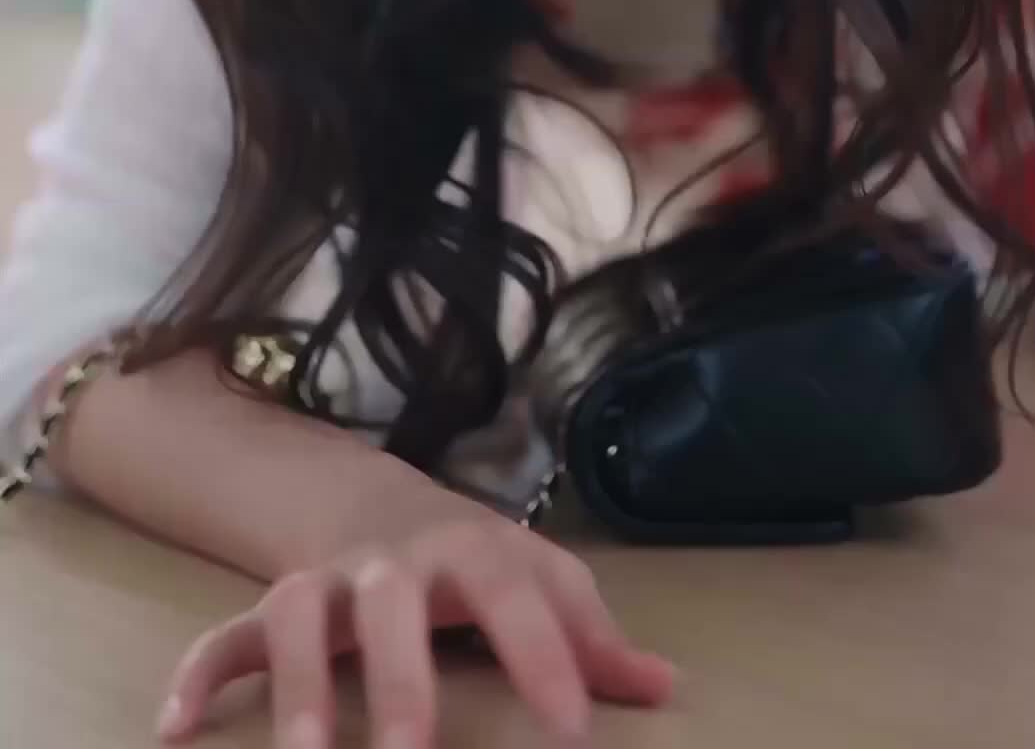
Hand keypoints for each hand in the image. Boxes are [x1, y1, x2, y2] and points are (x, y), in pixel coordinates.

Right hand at [155, 512, 677, 746]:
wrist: (376, 502)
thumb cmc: (473, 561)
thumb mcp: (538, 576)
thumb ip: (591, 633)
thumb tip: (665, 686)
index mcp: (468, 550)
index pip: (514, 593)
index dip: (545, 657)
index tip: (573, 730)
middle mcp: (389, 564)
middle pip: (391, 604)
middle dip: (401, 679)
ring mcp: (322, 585)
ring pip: (299, 617)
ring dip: (301, 685)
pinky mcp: (266, 612)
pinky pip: (222, 638)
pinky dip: (197, 677)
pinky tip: (176, 731)